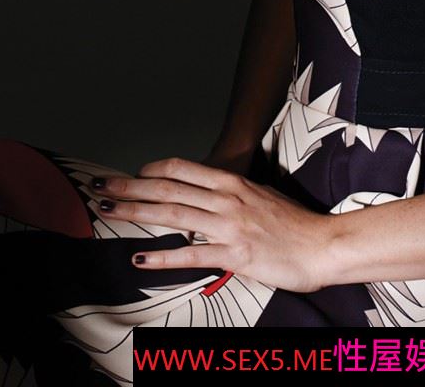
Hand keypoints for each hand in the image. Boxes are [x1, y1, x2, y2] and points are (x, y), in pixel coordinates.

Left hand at [88, 157, 335, 293]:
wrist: (323, 245)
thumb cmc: (295, 224)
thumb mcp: (262, 198)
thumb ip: (233, 196)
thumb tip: (209, 198)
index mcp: (232, 183)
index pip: (182, 169)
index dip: (151, 170)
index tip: (131, 174)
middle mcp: (226, 199)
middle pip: (168, 187)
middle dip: (130, 187)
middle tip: (100, 188)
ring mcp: (228, 226)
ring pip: (172, 214)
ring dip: (135, 212)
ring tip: (107, 212)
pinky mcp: (234, 254)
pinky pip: (190, 255)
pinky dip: (161, 256)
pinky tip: (139, 256)